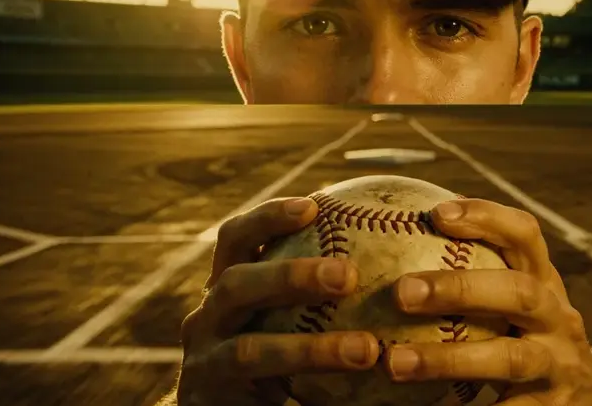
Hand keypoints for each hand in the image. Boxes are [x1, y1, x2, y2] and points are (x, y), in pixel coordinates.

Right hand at [177, 198, 380, 405]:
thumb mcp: (284, 317)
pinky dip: (306, 385)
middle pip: (236, 285)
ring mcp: (203, 361)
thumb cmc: (271, 357)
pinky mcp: (210, 401)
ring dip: (312, 349)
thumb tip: (388, 241)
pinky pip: (260, 396)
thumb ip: (316, 287)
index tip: (314, 205)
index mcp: (225, 286)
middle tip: (348, 276)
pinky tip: (353, 383)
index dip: (268, 218)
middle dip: (290, 276)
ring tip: (366, 350)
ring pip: (250, 350)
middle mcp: (206, 318)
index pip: (236, 239)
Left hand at [384, 199, 591, 405]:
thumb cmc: (529, 334)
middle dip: (461, 289)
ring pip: (509, 359)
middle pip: (519, 293)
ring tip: (395, 363)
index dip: (486, 218)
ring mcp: (559, 365)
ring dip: (448, 359)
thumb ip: (476, 272)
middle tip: (402, 292)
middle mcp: (558, 318)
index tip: (437, 214)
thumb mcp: (515, 300)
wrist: (591, 398)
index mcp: (544, 281)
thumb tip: (397, 228)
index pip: (525, 235)